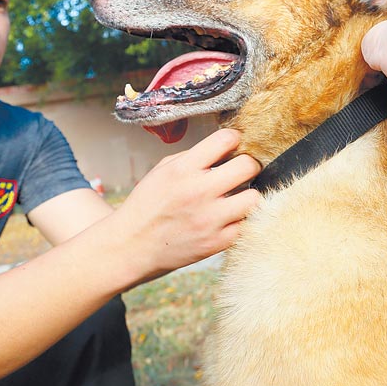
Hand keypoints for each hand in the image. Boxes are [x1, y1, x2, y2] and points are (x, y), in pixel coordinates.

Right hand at [111, 129, 260, 281]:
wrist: (132, 246)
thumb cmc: (147, 205)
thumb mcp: (162, 170)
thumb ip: (194, 157)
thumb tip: (225, 148)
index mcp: (183, 169)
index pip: (226, 140)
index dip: (234, 138)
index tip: (233, 144)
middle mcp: (199, 191)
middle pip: (248, 166)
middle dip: (248, 164)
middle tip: (242, 170)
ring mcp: (210, 219)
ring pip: (254, 197)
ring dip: (248, 194)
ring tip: (237, 196)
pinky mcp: (216, 242)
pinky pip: (245, 224)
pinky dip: (239, 219)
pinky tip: (228, 217)